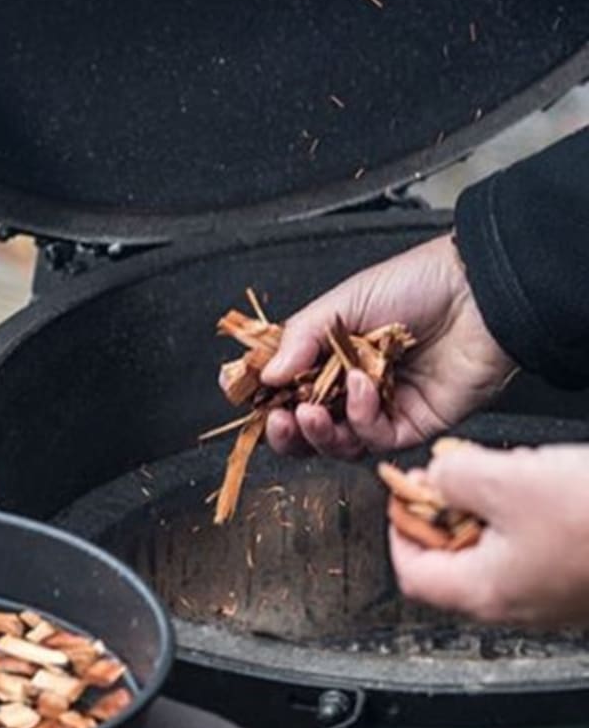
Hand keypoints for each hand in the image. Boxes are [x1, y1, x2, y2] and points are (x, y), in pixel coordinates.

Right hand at [261, 233, 514, 457]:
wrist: (477, 292)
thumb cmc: (416, 284)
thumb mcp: (342, 302)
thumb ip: (300, 338)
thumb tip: (264, 375)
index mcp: (330, 357)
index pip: (287, 390)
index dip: (266, 401)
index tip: (250, 398)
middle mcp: (351, 387)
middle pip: (307, 430)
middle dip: (287, 432)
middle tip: (279, 420)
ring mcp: (382, 409)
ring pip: (338, 444)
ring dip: (319, 433)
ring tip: (310, 411)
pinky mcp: (412, 425)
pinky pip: (375, 439)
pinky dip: (361, 419)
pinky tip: (362, 388)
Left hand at [391, 443, 588, 626]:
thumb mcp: (507, 480)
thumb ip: (453, 478)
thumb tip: (435, 477)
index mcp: (485, 592)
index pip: (412, 575)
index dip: (398, 532)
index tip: (402, 497)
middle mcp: (518, 606)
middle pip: (453, 565)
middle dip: (447, 515)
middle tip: (452, 477)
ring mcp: (555, 598)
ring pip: (498, 554)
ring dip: (490, 511)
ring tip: (505, 473)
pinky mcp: (584, 582)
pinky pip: (538, 550)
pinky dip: (529, 517)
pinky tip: (546, 485)